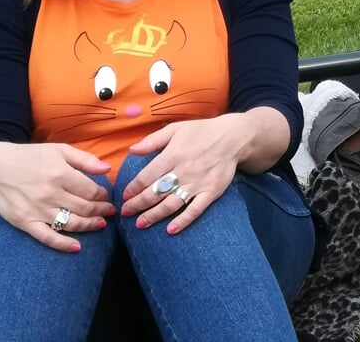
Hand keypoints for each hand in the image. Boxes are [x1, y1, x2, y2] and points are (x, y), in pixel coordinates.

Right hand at [0, 142, 113, 251]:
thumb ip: (85, 159)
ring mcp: (37, 210)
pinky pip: (47, 237)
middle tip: (109, 211)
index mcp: (60, 174)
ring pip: (71, 223)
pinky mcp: (25, 222)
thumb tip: (107, 169)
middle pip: (84, 208)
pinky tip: (77, 247)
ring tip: (100, 224)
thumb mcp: (59, 150)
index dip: (103, 196)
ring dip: (89, 226)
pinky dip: (63, 244)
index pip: (91, 191)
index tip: (106, 197)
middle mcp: (50, 193)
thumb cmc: (30, 157)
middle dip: (101, 211)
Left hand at [120, 116, 244, 234]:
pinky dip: (183, 221)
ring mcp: (198, 183)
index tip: (125, 196)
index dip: (133, 188)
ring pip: (172, 204)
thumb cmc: (202, 132)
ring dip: (154, 215)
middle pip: (156, 192)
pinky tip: (170, 230)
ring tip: (140, 223)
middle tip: (126, 212)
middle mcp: (184, 171)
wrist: (234, 138)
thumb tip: (132, 150)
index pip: (147, 176)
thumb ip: (153, 140)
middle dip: (138, 204)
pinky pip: (195, 210)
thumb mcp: (176, 128)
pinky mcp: (211, 192)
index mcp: (173, 154)